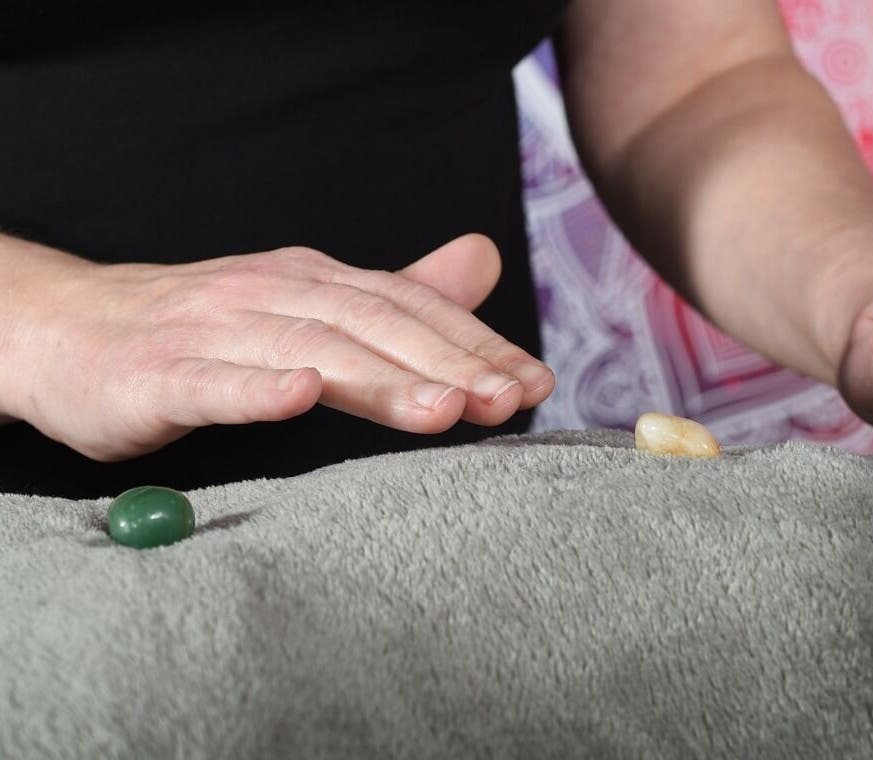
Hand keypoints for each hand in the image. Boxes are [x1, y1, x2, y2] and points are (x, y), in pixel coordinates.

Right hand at [5, 234, 553, 460]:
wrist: (72, 329)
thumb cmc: (206, 330)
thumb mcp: (310, 302)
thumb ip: (397, 295)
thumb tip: (482, 264)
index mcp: (317, 282)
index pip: (412, 309)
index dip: (477, 344)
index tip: (535, 382)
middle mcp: (275, 293)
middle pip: (375, 327)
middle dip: (450, 364)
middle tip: (511, 401)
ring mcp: (216, 330)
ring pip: (310, 351)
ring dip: (380, 380)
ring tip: (443, 410)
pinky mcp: (159, 374)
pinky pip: (213, 381)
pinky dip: (258, 388)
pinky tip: (299, 396)